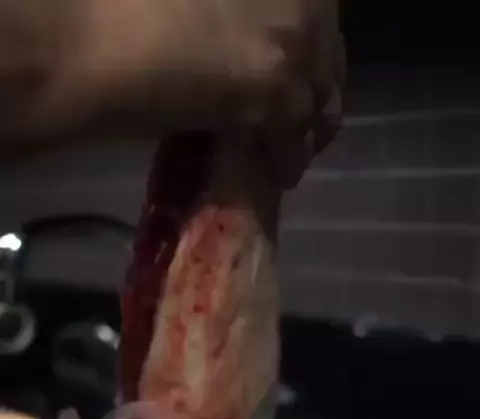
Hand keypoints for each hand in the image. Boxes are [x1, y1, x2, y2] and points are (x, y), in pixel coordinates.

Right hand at [37, 0, 343, 157]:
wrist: (98, 40)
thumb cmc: (126, 5)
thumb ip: (228, 12)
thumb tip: (235, 38)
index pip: (318, 13)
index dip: (311, 47)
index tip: (298, 69)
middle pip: (329, 58)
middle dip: (317, 93)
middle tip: (301, 120)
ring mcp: (292, 43)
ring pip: (319, 102)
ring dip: (307, 132)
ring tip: (291, 154)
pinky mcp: (275, 96)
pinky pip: (294, 142)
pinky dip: (286, 162)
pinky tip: (278, 177)